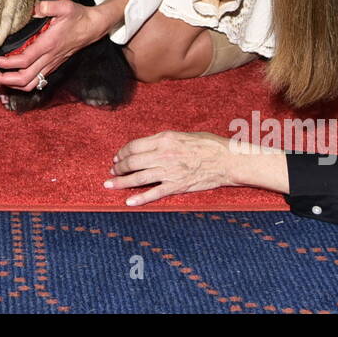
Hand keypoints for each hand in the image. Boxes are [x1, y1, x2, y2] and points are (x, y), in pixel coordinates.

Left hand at [0, 0, 112, 89]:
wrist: (94, 27)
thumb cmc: (79, 17)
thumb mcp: (65, 6)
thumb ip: (47, 6)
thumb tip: (33, 7)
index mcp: (49, 44)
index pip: (24, 60)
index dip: (6, 64)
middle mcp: (49, 58)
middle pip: (24, 79)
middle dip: (4, 80)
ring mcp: (51, 64)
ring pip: (30, 84)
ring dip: (12, 85)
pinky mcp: (53, 65)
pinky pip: (36, 81)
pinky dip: (21, 83)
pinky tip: (11, 76)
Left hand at [104, 131, 239, 205]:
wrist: (227, 160)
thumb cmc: (208, 145)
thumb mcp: (182, 135)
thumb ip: (163, 140)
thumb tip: (146, 146)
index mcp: (164, 139)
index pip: (134, 146)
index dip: (122, 152)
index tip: (117, 157)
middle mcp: (163, 154)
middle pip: (132, 161)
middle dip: (118, 168)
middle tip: (112, 172)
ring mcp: (170, 171)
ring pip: (138, 178)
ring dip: (121, 182)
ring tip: (110, 185)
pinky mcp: (177, 186)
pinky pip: (154, 193)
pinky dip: (139, 198)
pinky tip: (128, 201)